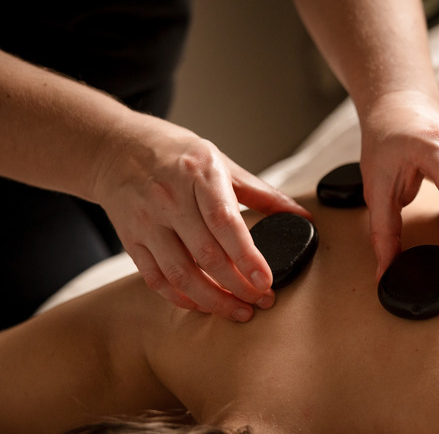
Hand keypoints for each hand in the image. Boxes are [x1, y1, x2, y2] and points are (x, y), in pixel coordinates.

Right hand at [92, 114, 309, 321]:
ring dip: (212, 300)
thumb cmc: (176, 154)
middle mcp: (169, 199)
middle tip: (263, 300)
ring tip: (239, 311)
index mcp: (198, 175)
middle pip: (205, 255)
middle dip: (237, 286)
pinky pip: (156, 279)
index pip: (225, 222)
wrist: (114, 148)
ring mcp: (147, 222)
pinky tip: (204, 306)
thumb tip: (302, 217)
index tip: (265, 280)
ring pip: (180, 274)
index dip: (246, 256)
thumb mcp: (221, 162)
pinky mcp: (131, 240)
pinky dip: (181, 299)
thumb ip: (261, 193)